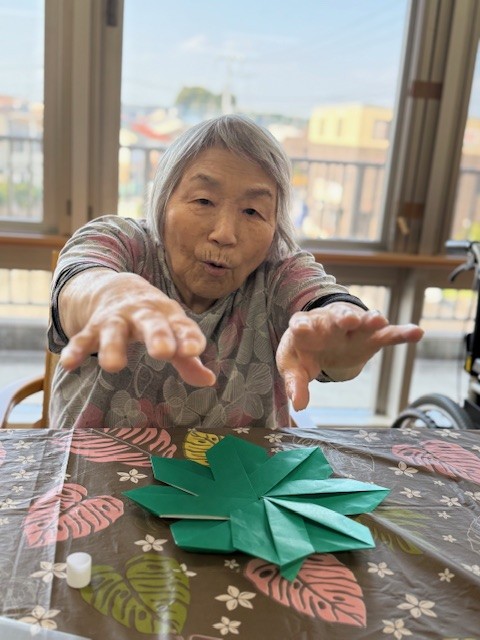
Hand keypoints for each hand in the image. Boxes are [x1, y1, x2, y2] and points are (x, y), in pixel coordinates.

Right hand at [59, 272, 215, 386]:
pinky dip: (75, 350)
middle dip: (157, 335)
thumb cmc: (154, 318)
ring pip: (113, 331)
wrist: (117, 288)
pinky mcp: (93, 327)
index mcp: (167, 314)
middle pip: (150, 322)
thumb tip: (209, 380)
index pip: (181, 324)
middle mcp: (142, 314)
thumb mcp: (172, 332)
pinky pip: (82, 338)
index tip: (194, 350)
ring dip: (112, 346)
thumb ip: (188, 359)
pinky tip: (68, 364)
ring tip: (113, 366)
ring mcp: (116, 319)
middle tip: (163, 352)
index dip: (188, 336)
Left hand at [276, 303, 423, 410]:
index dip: (302, 325)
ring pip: (362, 320)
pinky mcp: (370, 337)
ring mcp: (352, 328)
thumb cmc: (304, 353)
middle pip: (336, 317)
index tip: (302, 330)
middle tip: (349, 321)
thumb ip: (295, 384)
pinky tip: (416, 333)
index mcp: (304, 327)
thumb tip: (299, 405)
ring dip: (370, 319)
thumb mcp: (294, 368)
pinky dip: (401, 333)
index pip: (301, 323)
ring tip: (378, 321)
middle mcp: (329, 322)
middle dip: (343, 317)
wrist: (322, 342)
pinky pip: (387, 334)